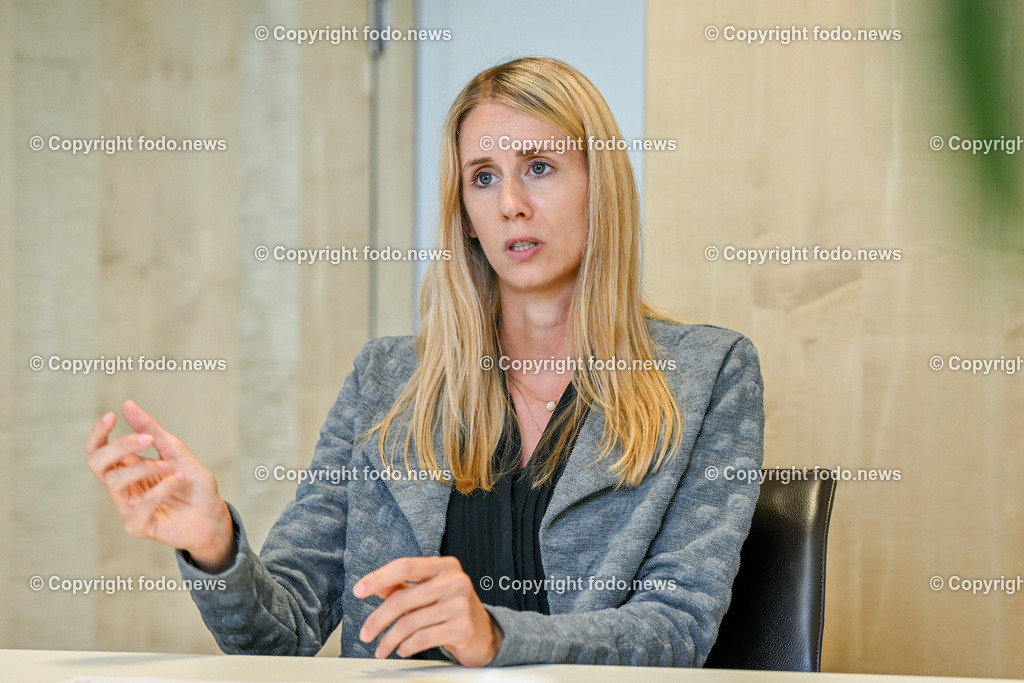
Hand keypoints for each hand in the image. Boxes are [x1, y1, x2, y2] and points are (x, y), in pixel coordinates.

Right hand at [84, 399, 234, 571]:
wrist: (213, 514)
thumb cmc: (193, 484)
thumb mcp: (176, 451)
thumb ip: (152, 431)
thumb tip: (128, 405)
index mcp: (126, 468)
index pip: (97, 450)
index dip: (98, 433)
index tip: (111, 415)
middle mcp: (122, 487)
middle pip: (97, 463)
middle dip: (119, 446)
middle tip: (148, 440)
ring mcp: (127, 508)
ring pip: (114, 481)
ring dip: (144, 467)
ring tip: (171, 465)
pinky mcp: (138, 526)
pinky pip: (140, 505)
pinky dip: (161, 488)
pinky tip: (178, 479)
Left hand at [354, 556, 503, 666]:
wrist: (484, 632)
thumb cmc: (452, 608)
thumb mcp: (429, 591)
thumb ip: (403, 586)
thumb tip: (375, 586)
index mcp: (445, 566)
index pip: (405, 566)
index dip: (378, 578)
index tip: (359, 590)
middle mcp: (454, 581)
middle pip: (402, 599)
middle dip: (377, 620)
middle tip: (366, 633)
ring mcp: (460, 604)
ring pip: (409, 623)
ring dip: (389, 640)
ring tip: (383, 648)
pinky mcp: (462, 627)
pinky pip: (422, 639)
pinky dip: (406, 647)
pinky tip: (403, 649)